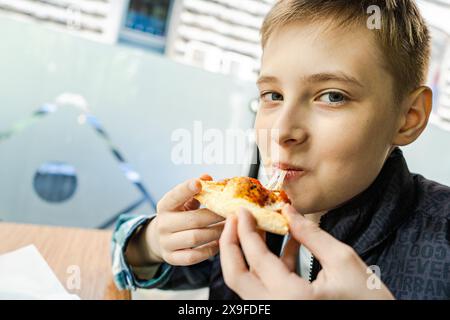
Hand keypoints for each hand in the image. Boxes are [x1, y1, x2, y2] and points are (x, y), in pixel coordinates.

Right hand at [145, 174, 224, 265]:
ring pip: (195, 238)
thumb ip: (195, 190)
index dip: (185, 189)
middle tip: (231, 212)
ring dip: (216, 232)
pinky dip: (209, 249)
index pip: (174, 196)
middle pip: (192, 219)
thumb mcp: (184, 201)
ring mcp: (166, 243)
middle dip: (214, 216)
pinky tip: (220, 242)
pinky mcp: (172, 258)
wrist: (160, 239)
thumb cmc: (179, 215)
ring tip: (230, 226)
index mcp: (165, 206)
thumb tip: (208, 177)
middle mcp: (162, 224)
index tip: (198, 183)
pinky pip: (194, 256)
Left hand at [219, 205, 393, 299]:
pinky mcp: (283, 310)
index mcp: (291, 298)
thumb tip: (289, 212)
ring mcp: (277, 312)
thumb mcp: (343, 261)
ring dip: (248, 254)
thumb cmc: (369, 302)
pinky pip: (266, 287)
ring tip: (257, 227)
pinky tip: (286, 245)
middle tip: (235, 221)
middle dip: (230, 245)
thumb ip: (311, 234)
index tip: (243, 211)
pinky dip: (269, 266)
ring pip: (247, 283)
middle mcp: (276, 309)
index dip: (246, 229)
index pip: (256, 257)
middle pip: (236, 276)